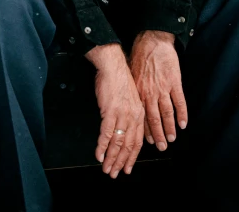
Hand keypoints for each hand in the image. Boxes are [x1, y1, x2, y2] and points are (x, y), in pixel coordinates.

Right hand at [85, 43, 144, 177]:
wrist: (113, 65)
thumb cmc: (119, 79)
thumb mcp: (130, 98)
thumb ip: (129, 114)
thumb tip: (123, 129)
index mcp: (139, 114)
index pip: (137, 141)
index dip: (132, 156)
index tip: (127, 168)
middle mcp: (133, 116)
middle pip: (128, 145)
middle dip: (121, 162)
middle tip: (115, 174)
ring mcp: (122, 114)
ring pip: (117, 142)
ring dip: (111, 158)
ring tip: (106, 169)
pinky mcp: (110, 111)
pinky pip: (106, 133)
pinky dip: (102, 146)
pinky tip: (99, 155)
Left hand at [128, 30, 187, 150]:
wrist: (152, 41)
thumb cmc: (140, 55)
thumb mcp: (131, 74)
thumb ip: (133, 89)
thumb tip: (131, 102)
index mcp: (138, 92)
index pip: (141, 116)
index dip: (145, 131)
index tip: (147, 142)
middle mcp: (150, 93)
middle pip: (154, 119)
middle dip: (158, 135)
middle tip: (161, 147)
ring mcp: (163, 88)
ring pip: (167, 113)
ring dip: (170, 127)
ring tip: (172, 138)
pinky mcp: (174, 82)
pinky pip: (179, 101)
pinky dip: (182, 114)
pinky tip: (183, 123)